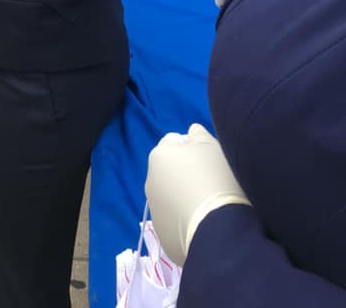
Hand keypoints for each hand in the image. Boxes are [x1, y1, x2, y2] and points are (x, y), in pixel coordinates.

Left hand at [145, 123, 250, 264]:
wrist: (218, 229)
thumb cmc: (216, 179)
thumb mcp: (212, 146)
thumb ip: (198, 135)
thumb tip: (192, 132)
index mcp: (159, 156)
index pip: (174, 143)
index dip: (193, 148)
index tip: (210, 160)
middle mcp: (150, 182)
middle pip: (171, 172)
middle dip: (186, 174)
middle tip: (212, 183)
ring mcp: (155, 211)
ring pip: (171, 198)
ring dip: (185, 198)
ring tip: (211, 207)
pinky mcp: (164, 236)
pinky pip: (176, 223)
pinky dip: (187, 222)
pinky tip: (205, 225)